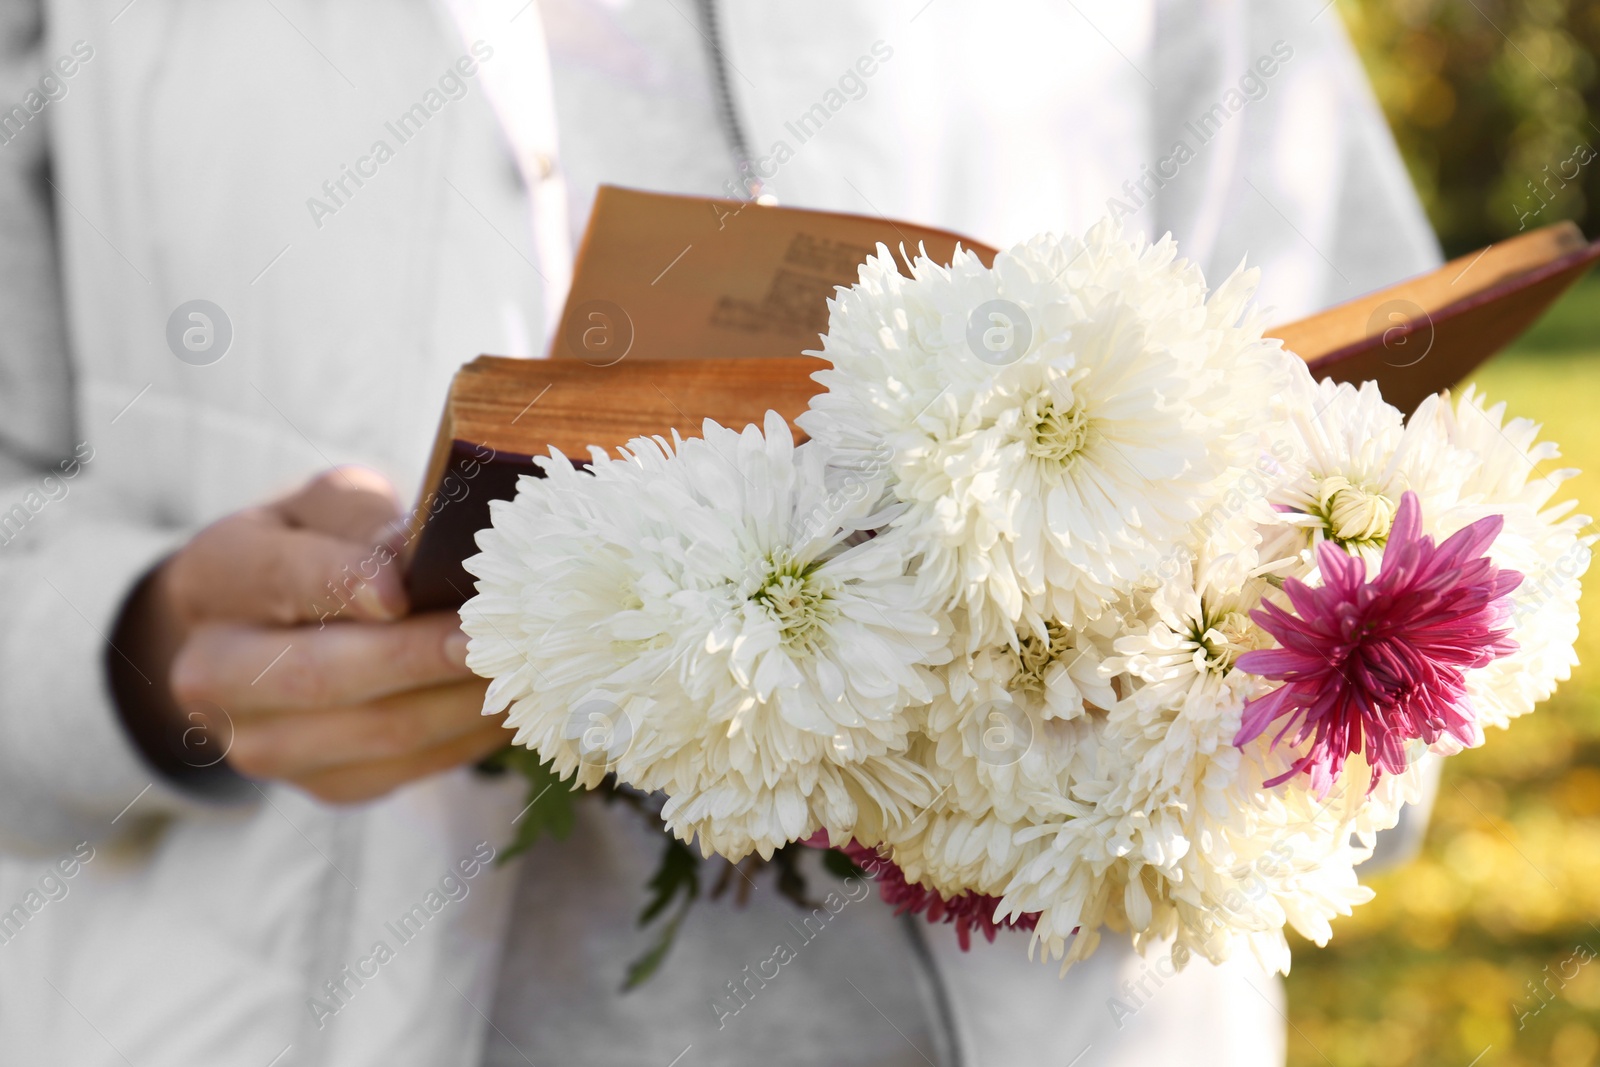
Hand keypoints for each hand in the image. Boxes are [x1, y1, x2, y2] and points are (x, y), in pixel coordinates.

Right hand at [112, 468, 512, 803]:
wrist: (268, 630)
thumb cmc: (315, 546)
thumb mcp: (330, 506)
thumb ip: (366, 520)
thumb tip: (424, 552)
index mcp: (216, 576)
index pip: (277, 580)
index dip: (340, 585)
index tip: (401, 590)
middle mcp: (215, 672)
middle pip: (320, 676)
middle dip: (420, 658)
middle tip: (499, 635)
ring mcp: (264, 743)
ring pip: (375, 734)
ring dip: (462, 704)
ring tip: (529, 667)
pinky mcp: (323, 785)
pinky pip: (406, 770)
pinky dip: (470, 737)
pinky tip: (515, 703)